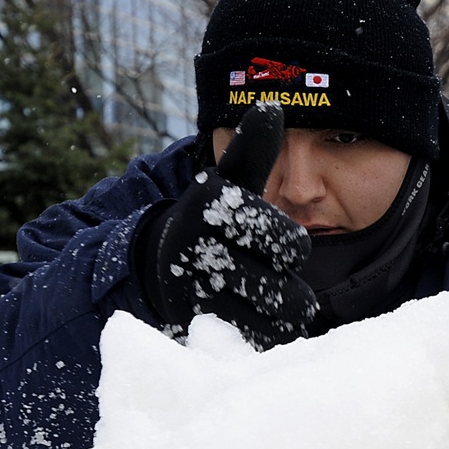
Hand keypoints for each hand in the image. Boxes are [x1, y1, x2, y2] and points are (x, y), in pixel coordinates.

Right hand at [134, 103, 316, 349]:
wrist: (157, 265)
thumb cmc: (210, 221)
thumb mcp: (227, 184)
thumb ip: (252, 152)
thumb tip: (271, 106)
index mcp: (213, 203)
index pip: (291, 243)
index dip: (290, 246)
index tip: (273, 242)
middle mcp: (198, 246)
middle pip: (290, 287)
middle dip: (287, 282)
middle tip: (269, 274)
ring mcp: (196, 293)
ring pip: (280, 319)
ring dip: (280, 309)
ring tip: (265, 296)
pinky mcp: (198, 328)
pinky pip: (259, 342)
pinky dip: (262, 333)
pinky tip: (250, 317)